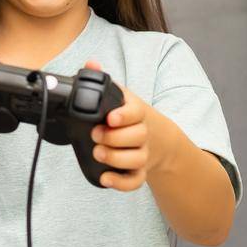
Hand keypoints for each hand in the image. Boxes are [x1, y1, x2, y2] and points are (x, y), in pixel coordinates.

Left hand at [82, 58, 163, 191]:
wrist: (156, 137)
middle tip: (95, 135)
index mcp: (136, 112)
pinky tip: (105, 178)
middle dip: (114, 138)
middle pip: (137, 137)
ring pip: (136, 160)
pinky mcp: (139, 170)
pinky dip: (121, 183)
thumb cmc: (129, 115)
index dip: (124, 116)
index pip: (136, 112)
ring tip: (98, 153)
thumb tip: (90, 63)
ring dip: (116, 159)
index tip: (110, 118)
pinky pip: (135, 181)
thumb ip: (103, 81)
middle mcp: (142, 133)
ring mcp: (142, 153)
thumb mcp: (119, 95)